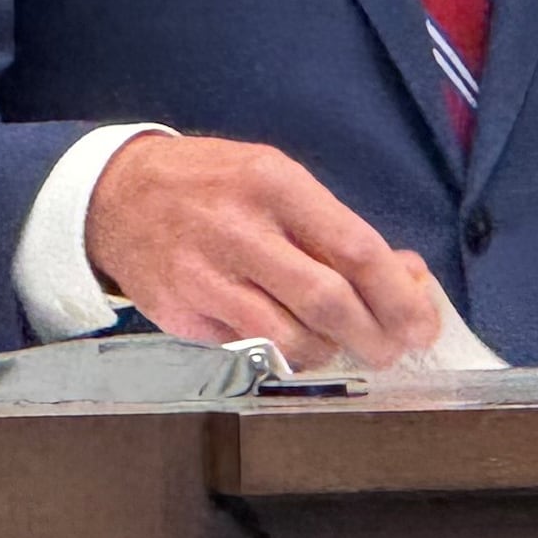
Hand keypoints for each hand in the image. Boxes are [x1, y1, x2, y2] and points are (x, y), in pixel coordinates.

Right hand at [85, 132, 446, 368]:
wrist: (115, 196)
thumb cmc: (212, 186)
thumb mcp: (275, 181)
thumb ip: (335, 228)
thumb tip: (405, 275)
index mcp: (275, 184)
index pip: (354, 247)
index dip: (398, 294)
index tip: (423, 322)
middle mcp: (240, 229)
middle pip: (328, 300)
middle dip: (376, 335)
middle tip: (394, 350)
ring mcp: (207, 276)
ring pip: (292, 337)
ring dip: (333, 351)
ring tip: (345, 346)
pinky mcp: (184, 314)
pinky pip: (253, 348)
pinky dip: (288, 356)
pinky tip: (300, 345)